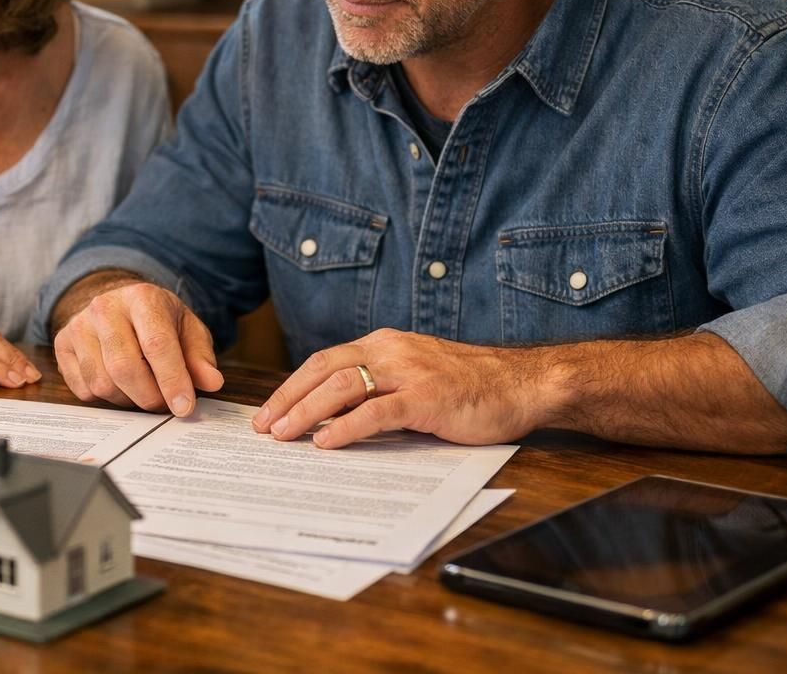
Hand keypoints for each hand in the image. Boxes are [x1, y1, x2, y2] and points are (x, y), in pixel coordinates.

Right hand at [54, 282, 222, 415]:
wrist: (117, 304)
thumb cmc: (157, 321)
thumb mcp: (187, 331)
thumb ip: (199, 357)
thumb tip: (211, 382)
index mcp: (142, 298)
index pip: (156, 344)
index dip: (172, 380)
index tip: (184, 407)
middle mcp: (105, 307)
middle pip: (125, 368)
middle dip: (149, 397)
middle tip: (165, 405)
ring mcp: (79, 325)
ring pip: (102, 383)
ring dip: (128, 400)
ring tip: (143, 391)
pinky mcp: (62, 344)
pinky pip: (83, 389)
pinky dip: (105, 398)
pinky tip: (119, 385)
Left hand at [252, 327, 550, 448]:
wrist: (523, 384)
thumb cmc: (471, 386)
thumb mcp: (416, 376)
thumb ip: (380, 388)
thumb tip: (334, 417)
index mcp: (384, 344)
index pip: (324, 361)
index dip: (292, 386)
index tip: (269, 411)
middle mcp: (391, 351)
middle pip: (323, 370)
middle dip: (287, 399)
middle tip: (263, 427)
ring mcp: (409, 373)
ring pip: (342, 387)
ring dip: (307, 412)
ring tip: (284, 435)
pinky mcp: (427, 399)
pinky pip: (377, 411)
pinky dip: (346, 427)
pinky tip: (326, 442)